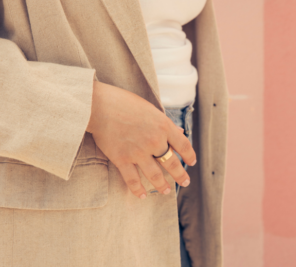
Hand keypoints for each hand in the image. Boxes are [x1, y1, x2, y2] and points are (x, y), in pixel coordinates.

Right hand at [86, 81, 196, 198]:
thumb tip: (180, 131)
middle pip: (172, 163)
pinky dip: (138, 189)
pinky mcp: (122, 159)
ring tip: (167, 191)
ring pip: (155, 175)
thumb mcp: (150, 109)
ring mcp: (138, 152)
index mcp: (163, 126)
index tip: (192, 163)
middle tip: (185, 182)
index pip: (183, 145)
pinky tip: (143, 195)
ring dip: (163, 185)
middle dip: (181, 175)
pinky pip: (133, 179)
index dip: (190, 156)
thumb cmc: (125, 103)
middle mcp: (154, 141)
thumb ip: (165, 122)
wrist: (100, 106)